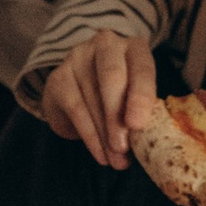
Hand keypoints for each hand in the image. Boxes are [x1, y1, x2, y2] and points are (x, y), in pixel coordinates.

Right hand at [41, 28, 159, 169]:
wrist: (78, 91)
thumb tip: (147, 145)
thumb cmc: (117, 95)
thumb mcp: (134, 98)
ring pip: (92, 98)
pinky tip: (100, 154)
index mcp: (134, 48)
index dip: (140, 96)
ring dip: (104, 135)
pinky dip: (89, 136)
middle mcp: (106, 45)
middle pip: (112, 78)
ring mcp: (78, 57)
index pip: (141, 68)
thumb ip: (140, 112)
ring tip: (116, 161)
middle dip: (117, 117)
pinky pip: (75, 109)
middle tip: (123, 148)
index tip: (138, 124)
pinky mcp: (59, 76)